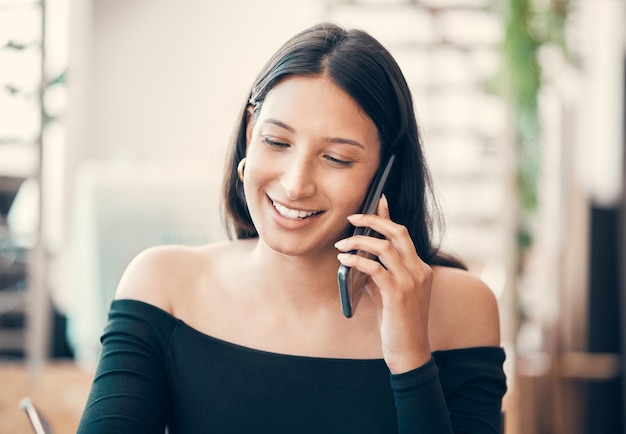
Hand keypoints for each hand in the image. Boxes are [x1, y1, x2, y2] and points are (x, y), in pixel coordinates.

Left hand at [335, 195, 432, 373]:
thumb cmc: (397, 322)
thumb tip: (359, 253)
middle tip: (352, 217)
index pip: (403, 234)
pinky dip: (357, 260)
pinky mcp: (398, 294)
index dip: (388, 216)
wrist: (410, 352)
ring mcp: (411, 282)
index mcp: (421, 268)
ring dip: (359, 240)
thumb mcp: (390, 292)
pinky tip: (344, 259)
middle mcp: (420, 270)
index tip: (376, 200)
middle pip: (398, 232)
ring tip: (341, 244)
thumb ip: (381, 272)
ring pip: (385, 247)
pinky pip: (375, 268)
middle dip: (373, 220)